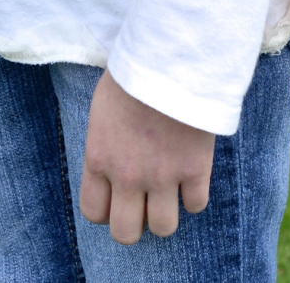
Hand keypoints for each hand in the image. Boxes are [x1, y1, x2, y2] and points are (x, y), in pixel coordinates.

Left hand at [80, 69, 214, 242]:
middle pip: (126, 233)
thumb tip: (109, 162)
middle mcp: (127, 175)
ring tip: (169, 191)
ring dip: (166, 212)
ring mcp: (162, 176)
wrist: (169, 56)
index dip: (107, 210)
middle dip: (135, 222)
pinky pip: (196, 205)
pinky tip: (192, 175)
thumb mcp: (102, 107)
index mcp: (99, 158)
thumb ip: (104, 143)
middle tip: (144, 202)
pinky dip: (194, 195)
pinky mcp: (195, 169)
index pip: (93, 212)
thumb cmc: (133, 72)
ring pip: (164, 228)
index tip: (118, 198)